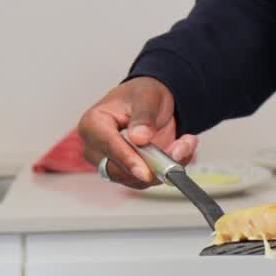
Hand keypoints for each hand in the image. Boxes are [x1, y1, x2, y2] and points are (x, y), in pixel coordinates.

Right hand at [78, 76, 198, 187]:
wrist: (152, 104)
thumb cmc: (142, 95)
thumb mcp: (147, 96)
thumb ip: (144, 116)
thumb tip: (139, 138)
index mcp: (93, 123)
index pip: (107, 145)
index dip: (127, 159)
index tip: (145, 172)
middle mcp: (97, 147)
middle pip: (117, 169)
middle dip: (150, 166)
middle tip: (177, 152)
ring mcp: (110, 163)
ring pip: (134, 179)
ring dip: (162, 167)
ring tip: (183, 144)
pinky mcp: (126, 173)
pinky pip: (147, 180)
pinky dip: (166, 169)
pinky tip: (179, 150)